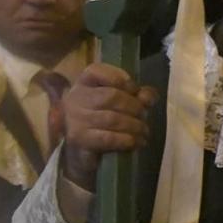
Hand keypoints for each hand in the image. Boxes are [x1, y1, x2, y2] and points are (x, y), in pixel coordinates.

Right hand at [59, 63, 154, 188]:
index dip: (122, 79)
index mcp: (84, 82)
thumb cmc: (103, 119)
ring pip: (111, 119)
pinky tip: (136, 142)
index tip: (135, 91)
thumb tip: (147, 97)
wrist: (82, 150)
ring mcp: (75, 119)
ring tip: (144, 131)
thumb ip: (137, 94)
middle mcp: (75, 97)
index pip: (98, 71)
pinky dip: (126, 140)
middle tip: (144, 116)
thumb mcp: (121, 101)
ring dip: (134, 126)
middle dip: (134, 106)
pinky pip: (107, 138)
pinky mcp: (79, 139)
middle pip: (110, 96)